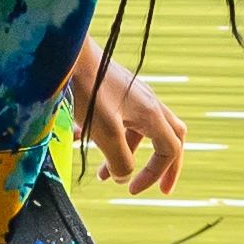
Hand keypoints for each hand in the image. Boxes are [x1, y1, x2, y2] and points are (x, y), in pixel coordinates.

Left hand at [70, 50, 186, 191]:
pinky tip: (90, 145)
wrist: (72, 54)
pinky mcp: (120, 92)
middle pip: (172, 138)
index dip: (156, 174)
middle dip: (166, 166)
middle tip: (162, 188)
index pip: (170, 151)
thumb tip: (123, 178)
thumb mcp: (105, 132)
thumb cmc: (88, 89)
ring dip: (130, 155)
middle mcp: (150, 103)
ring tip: (106, 175)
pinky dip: (115, 139)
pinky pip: (126, 121)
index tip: (132, 189)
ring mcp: (136, 96)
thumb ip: (119, 160)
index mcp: (152, 113)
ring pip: (144, 132)